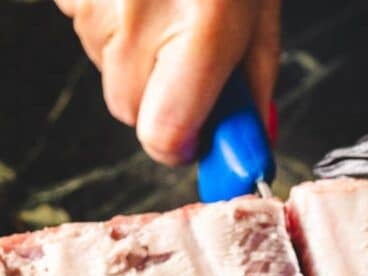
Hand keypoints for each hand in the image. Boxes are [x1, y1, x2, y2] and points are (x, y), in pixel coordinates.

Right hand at [56, 0, 280, 164]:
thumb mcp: (259, 17)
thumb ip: (254, 88)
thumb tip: (248, 148)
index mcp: (204, 30)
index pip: (165, 134)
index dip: (179, 148)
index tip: (195, 143)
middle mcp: (140, 19)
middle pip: (131, 111)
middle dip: (160, 102)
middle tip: (189, 63)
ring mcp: (96, 2)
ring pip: (109, 73)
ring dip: (137, 61)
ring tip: (168, 14)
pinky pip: (87, 32)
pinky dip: (113, 27)